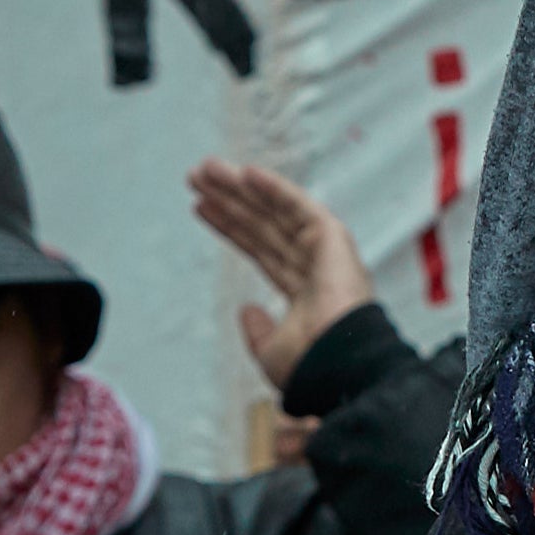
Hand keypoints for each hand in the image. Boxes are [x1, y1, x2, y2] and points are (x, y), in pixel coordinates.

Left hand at [190, 161, 378, 392]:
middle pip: (262, 224)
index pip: (260, 249)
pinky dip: (274, 188)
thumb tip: (245, 310)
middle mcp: (314, 266)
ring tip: (206, 169)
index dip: (230, 227)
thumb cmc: (311, 366)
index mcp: (304, 292)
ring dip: (241, 188)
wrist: (338, 366)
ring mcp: (325, 251)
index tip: (200, 207)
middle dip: (229, 199)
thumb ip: (257, 330)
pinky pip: (299, 206)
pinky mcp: (333, 238)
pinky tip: (246, 173)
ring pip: (275, 212)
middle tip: (197, 176)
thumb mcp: (270, 351)